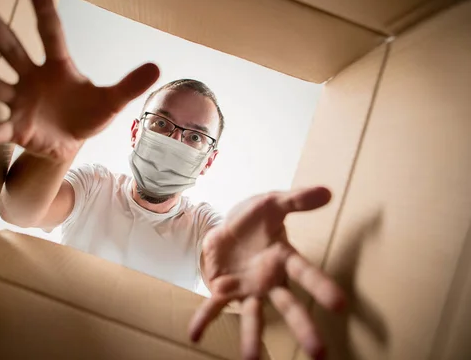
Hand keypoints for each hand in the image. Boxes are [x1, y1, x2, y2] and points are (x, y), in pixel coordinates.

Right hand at [0, 0, 159, 160]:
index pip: (51, 34)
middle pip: (10, 47)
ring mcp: (20, 103)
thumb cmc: (86, 116)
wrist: (71, 144)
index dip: (45, 11)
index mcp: (58, 67)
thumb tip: (157, 67)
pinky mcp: (15, 129)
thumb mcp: (110, 101)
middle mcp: (32, 79)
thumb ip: (129, 85)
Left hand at [192, 187, 345, 359]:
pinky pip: (214, 306)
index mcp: (283, 258)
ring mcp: (247, 288)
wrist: (228, 225)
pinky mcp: (224, 290)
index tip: (340, 305)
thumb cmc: (256, 218)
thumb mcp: (274, 203)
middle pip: (289, 305)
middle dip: (303, 327)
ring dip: (252, 338)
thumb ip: (297, 199)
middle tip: (320, 353)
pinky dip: (204, 319)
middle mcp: (270, 280)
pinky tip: (194, 334)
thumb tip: (327, 191)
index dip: (321, 287)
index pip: (306, 273)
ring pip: (254, 315)